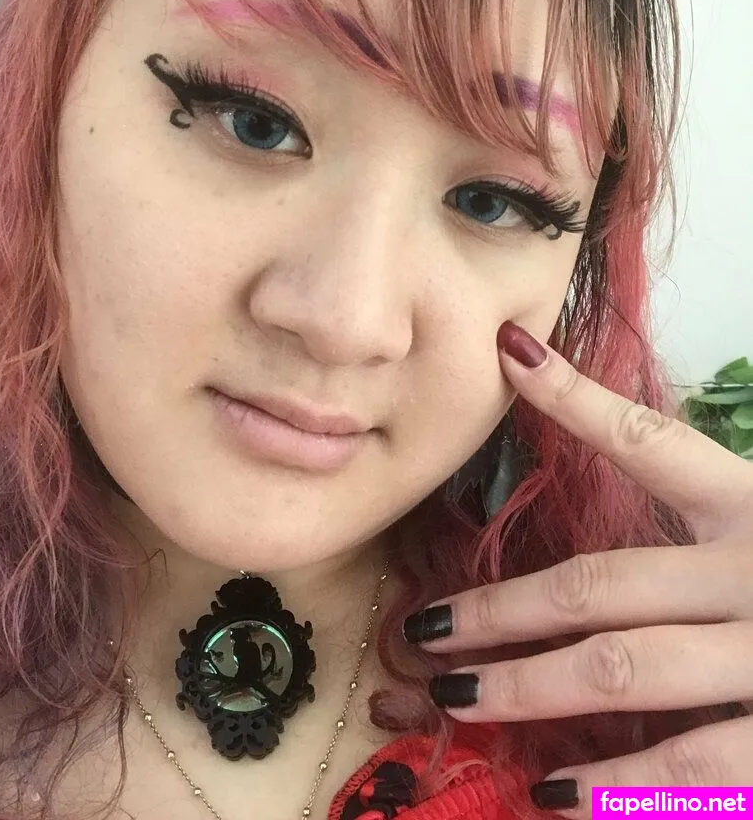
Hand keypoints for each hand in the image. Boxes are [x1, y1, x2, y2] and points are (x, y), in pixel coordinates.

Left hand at [403, 321, 752, 814]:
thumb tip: (603, 456)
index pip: (649, 439)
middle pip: (603, 583)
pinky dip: (620, 786)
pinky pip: (695, 768)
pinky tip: (557, 797)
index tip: (507, 357)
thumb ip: (705, 503)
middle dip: (506, 608)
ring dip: (533, 687)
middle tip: (428, 628)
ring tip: (459, 697)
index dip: (574, 397)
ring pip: (629, 671)